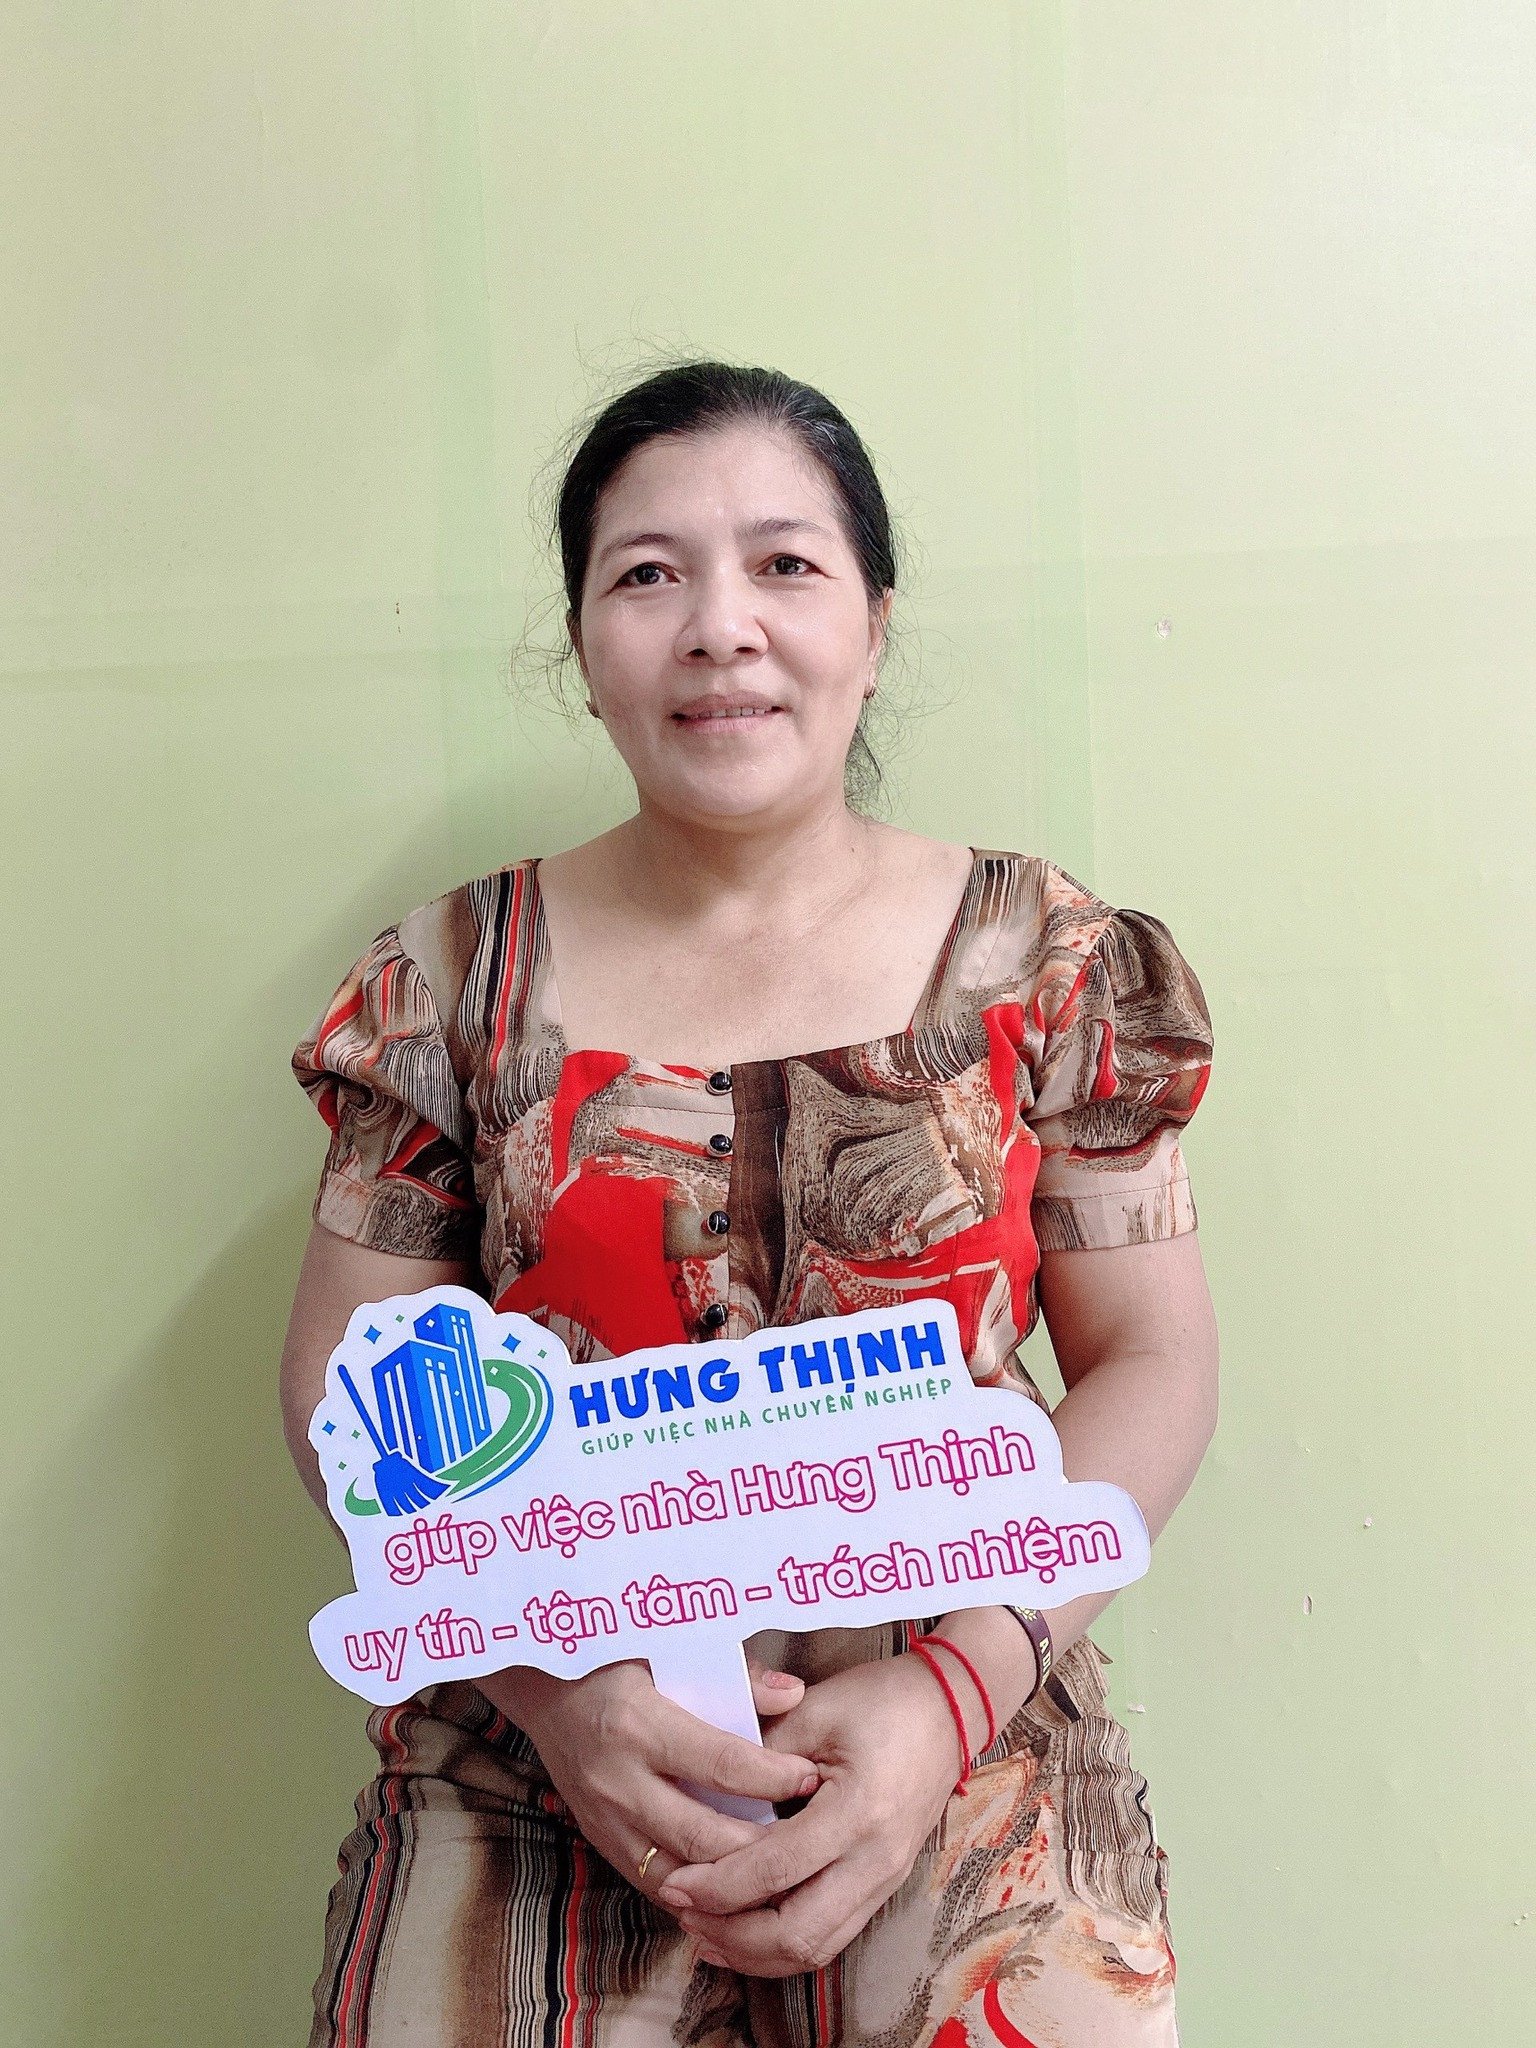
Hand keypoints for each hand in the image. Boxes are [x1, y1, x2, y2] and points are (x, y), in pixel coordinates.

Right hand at [477, 1658, 819, 1905]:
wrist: (544, 1688)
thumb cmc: (615, 1660)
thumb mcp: (668, 1649)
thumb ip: (734, 1673)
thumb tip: (793, 1696)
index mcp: (638, 1724)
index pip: (721, 1763)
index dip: (772, 1776)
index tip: (809, 1776)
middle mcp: (618, 1780)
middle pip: (703, 1833)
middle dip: (762, 1843)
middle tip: (807, 1837)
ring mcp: (605, 1819)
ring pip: (680, 1874)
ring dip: (731, 1880)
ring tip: (778, 1871)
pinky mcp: (600, 1842)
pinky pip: (654, 1883)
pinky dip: (696, 1891)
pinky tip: (733, 1887)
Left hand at [657, 1654, 961, 1976]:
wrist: (951, 1707)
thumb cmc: (882, 1699)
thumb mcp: (816, 1709)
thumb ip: (759, 1751)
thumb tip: (705, 1794)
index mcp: (859, 1812)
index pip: (777, 1869)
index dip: (719, 1886)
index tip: (676, 1882)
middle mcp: (877, 1860)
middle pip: (797, 1933)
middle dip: (731, 1934)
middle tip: (684, 1912)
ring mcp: (885, 1879)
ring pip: (815, 1949)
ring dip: (754, 1951)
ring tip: (704, 1932)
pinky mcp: (884, 1885)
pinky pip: (831, 1937)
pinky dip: (783, 1945)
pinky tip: (745, 1933)